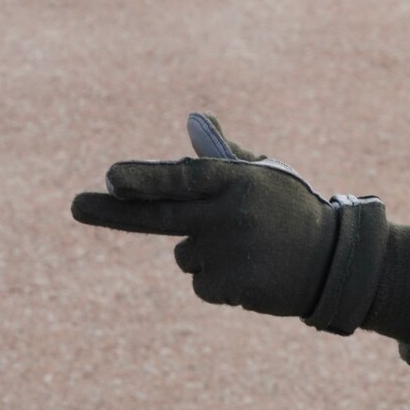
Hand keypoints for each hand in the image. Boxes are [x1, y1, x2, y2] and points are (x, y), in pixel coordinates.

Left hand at [71, 116, 340, 315]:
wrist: (334, 262)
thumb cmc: (291, 210)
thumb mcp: (264, 177)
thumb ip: (222, 156)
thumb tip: (194, 122)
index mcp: (238, 181)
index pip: (184, 178)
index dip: (147, 178)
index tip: (111, 177)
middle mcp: (232, 215)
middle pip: (162, 216)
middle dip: (113, 211)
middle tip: (75, 205)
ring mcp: (232, 253)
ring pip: (185, 254)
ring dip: (204, 253)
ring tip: (248, 251)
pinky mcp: (234, 287)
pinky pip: (202, 284)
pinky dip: (218, 282)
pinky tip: (252, 273)